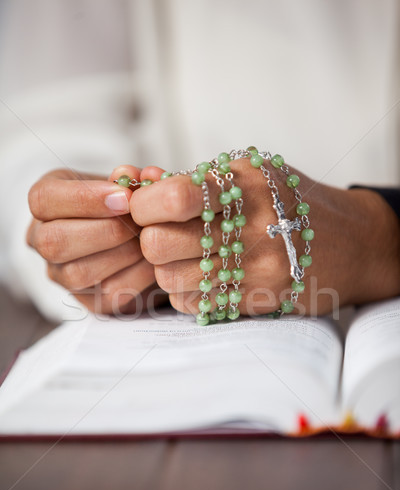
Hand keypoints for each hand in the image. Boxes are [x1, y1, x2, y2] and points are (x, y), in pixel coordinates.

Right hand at [27, 166, 161, 313]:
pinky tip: (154, 262)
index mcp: (45, 202)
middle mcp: (42, 240)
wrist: (141, 238)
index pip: (44, 200)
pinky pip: (106, 295)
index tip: (124, 198)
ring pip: (77, 273)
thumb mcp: (123, 183)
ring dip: (121, 255)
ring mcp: (61, 275)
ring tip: (149, 241)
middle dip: (105, 231)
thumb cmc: (125, 203)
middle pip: (54, 242)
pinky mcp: (87, 300)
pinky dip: (136, 277)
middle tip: (139, 223)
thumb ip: (128, 178)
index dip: (84, 198)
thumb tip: (129, 176)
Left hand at [130, 157, 399, 316]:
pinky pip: (191, 303)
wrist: (348, 244)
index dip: (142, 206)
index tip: (145, 208)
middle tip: (164, 234)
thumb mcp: (251, 175)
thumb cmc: (289, 203)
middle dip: (150, 239)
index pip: (169, 199)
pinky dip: (186, 291)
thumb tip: (138, 187)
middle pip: (158, 244)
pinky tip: (206, 276)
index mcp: (245, 184)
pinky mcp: (255, 300)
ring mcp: (254, 269)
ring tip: (187, 256)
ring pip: (169, 278)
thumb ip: (196, 181)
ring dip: (167, 268)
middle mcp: (250, 228)